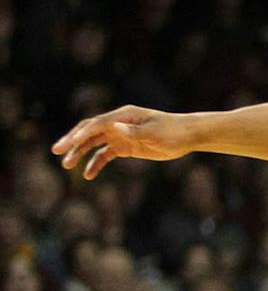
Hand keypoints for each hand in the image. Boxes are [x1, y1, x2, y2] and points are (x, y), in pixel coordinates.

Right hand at [52, 105, 192, 178]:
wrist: (187, 136)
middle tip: (57, 151)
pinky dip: (96, 163)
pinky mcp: (125, 147)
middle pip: (89, 131)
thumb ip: (134, 132)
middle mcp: (117, 124)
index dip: (83, 134)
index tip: (71, 144)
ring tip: (66, 165)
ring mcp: (120, 135)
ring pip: (93, 143)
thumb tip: (113, 127)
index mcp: (123, 116)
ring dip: (79, 153)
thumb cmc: (173, 131)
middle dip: (72, 141)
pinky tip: (88, 175)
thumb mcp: (154, 132)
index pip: (97, 124)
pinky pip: (105, 154)